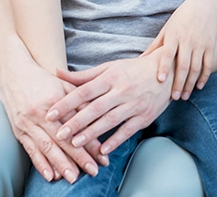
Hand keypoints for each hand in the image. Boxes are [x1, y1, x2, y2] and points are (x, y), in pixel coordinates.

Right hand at [0, 59, 104, 183]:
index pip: (76, 126)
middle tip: (92, 171)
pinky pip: (30, 150)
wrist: (14, 74)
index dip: (90, 142)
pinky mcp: (18, 131)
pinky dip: (40, 164)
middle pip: (62, 140)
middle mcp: (40, 114)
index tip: (103, 156)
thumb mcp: (65, 86)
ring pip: (46, 148)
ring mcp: (27, 124)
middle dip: (78, 158)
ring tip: (73, 178)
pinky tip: (50, 175)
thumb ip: (80, 102)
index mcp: (55, 101)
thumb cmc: (44, 80)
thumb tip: (98, 119)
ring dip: (60, 165)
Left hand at [44, 49, 174, 156]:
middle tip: (59, 134)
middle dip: (76, 122)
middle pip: (95, 108)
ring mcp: (134, 104)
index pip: (84, 91)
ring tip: (75, 143)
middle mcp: (122, 90)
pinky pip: (128, 130)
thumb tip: (57, 72)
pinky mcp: (145, 116)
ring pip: (110, 120)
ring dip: (92, 133)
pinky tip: (103, 149)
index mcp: (111, 77)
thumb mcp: (110, 68)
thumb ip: (83, 75)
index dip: (66, 103)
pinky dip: (115, 140)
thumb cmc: (133, 70)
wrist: (166, 71)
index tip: (50, 114)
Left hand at [151, 0, 216, 99]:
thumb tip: (138, 61)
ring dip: (190, 84)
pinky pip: (208, 64)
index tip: (160, 80)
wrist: (204, 7)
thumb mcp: (166, 30)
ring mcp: (200, 43)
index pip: (168, 53)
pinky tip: (199, 87)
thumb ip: (154, 46)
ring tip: (185, 97)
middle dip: (179, 83)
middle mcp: (188, 40)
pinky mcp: (210, 46)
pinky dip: (204, 77)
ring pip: (196, 67)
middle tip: (174, 98)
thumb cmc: (180, 20)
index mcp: (174, 36)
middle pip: (183, 65)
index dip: (164, 67)